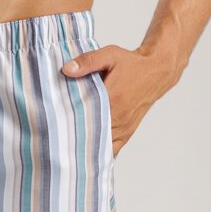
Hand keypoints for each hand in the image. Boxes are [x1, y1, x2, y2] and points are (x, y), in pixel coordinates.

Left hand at [61, 45, 177, 155]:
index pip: (85, 116)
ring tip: (68, 153)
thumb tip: (66, 69)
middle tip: (56, 144)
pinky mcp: (127, 132)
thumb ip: (88, 61)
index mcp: (112, 98)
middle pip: (91, 134)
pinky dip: (100, 153)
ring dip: (86, 148)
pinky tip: (87, 157)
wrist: (156, 71)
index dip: (69, 124)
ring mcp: (124, 127)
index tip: (54, 129)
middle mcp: (119, 117)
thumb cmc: (131, 63)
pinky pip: (113, 149)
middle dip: (74, 139)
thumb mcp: (110, 55)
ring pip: (101, 145)